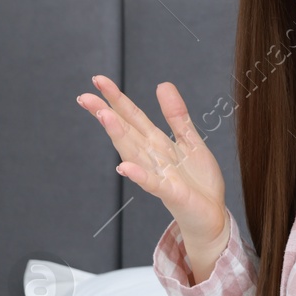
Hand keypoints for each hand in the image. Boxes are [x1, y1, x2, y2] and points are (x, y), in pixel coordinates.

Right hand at [77, 75, 228, 281]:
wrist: (211, 216)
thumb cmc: (198, 182)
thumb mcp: (191, 141)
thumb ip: (176, 116)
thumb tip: (162, 84)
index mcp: (157, 143)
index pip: (133, 117)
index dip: (117, 98)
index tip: (99, 80)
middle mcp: (152, 158)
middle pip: (126, 132)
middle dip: (106, 113)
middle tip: (84, 96)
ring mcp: (159, 175)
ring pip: (134, 153)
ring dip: (118, 136)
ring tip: (103, 116)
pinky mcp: (171, 193)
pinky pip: (153, 183)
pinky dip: (140, 175)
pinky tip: (124, 167)